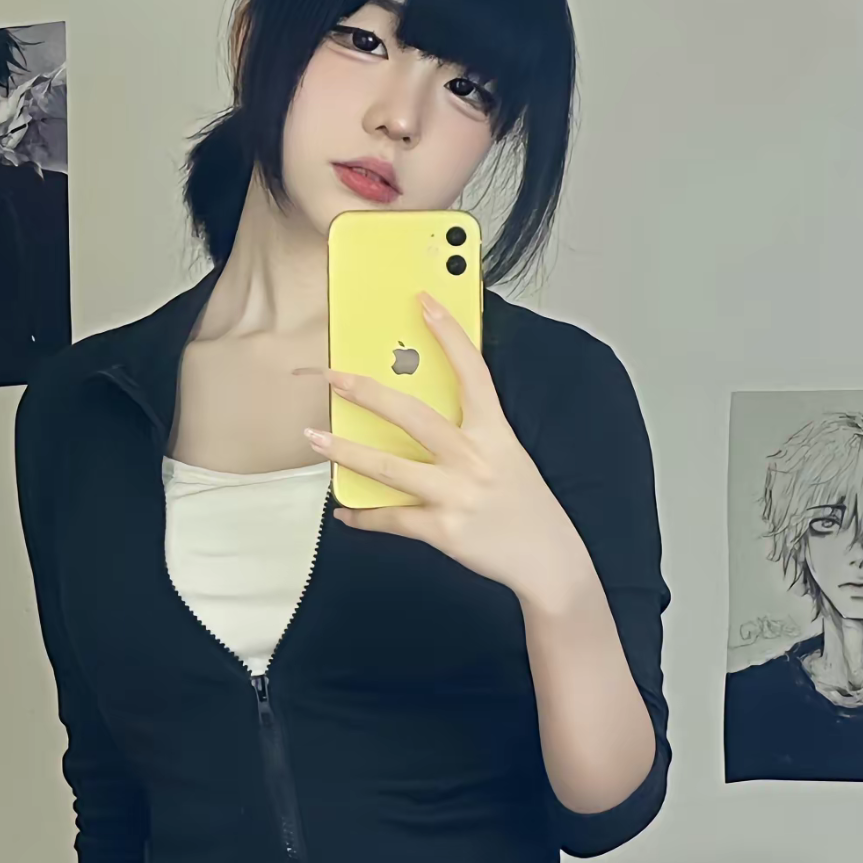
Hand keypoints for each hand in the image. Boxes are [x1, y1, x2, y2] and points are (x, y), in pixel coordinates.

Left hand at [295, 292, 590, 613]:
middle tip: (334, 377)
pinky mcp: (444, 530)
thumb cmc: (525, 505)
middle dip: (370, 393)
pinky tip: (345, 512)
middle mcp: (475, 459)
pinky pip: (392, 520)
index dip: (449, 334)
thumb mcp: (507, 457)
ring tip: (314, 438)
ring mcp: (457, 495)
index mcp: (496, 433)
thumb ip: (471, 435)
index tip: (424, 302)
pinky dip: (364, 517)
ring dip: (346, 452)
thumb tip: (419, 416)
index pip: (473, 372)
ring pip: (389, 468)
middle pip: (414, 417)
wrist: (548, 561)